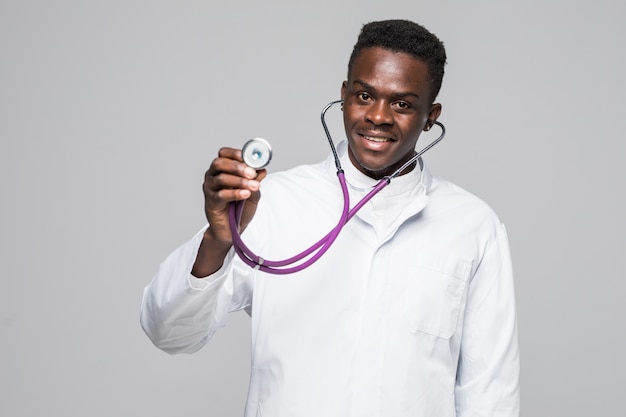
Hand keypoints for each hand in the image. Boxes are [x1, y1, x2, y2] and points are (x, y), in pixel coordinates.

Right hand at [192, 147, 266, 276]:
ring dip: (239, 181)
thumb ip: (256, 180)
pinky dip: (235, 193)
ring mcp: (210, 188)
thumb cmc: (241, 208)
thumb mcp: (253, 192)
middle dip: (237, 166)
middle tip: (251, 173)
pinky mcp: (210, 202)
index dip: (235, 153)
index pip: (224, 153)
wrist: (233, 229)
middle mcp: (212, 176)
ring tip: (253, 186)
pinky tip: (246, 194)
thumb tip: (262, 169)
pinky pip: (221, 195)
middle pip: (219, 163)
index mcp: (222, 169)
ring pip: (221, 178)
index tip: (249, 157)